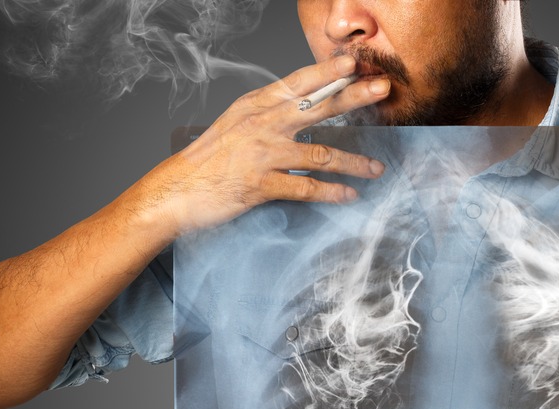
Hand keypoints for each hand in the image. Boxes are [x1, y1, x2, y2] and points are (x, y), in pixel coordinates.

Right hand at [123, 54, 389, 241]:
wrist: (177, 190)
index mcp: (257, 105)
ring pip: (321, 154)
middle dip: (353, 96)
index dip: (329, 71)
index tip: (354, 63)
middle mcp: (262, 124)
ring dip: (353, 162)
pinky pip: (306, 188)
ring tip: (376, 168)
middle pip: (318, 106)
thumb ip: (269, 114)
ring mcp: (262, 154)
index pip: (300, 82)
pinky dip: (331, 192)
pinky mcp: (261, 185)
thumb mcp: (237, 123)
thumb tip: (303, 105)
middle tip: (381, 89)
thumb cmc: (210, 158)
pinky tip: (349, 194)